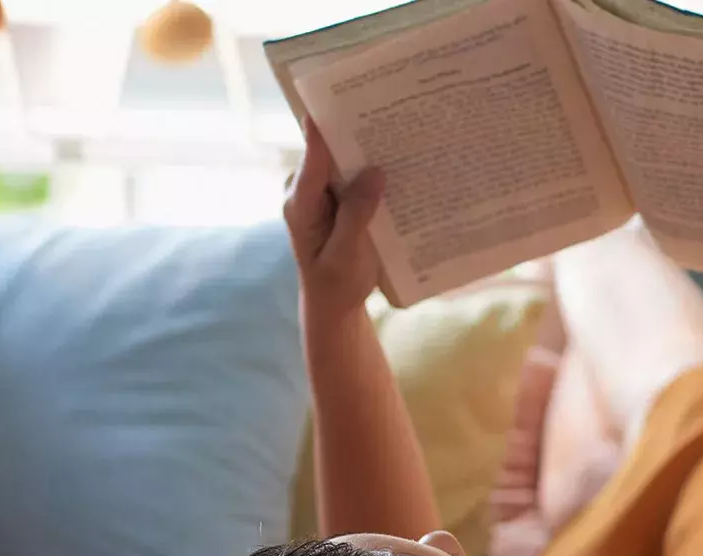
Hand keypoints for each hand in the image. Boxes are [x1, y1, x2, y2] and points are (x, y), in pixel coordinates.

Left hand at [284, 120, 385, 320]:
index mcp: (300, 204)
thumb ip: (356, 215)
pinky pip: (355, 178)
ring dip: (370, 153)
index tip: (338, 104)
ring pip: (345, 164)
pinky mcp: (339, 199)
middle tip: (389, 116)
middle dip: (356, 137)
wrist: (335, 304)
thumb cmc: (337, 284)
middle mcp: (307, 191)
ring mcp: (323, 194)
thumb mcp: (346, 255)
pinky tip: (400, 165)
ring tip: (402, 135)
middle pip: (329, 154)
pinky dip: (375, 172)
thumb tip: (375, 173)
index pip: (312, 160)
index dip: (323, 130)